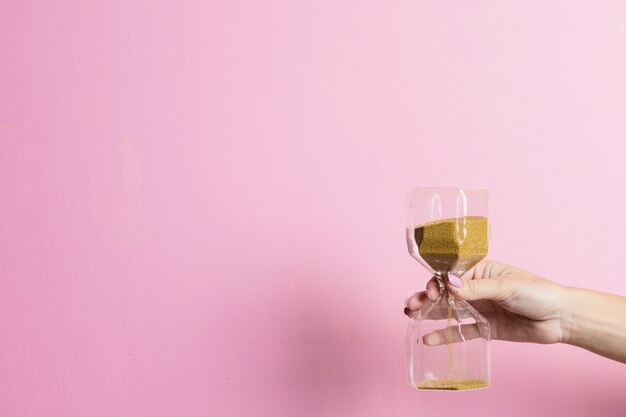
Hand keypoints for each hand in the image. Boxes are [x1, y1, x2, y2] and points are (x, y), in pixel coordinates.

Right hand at [404, 260, 565, 343]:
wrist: (561, 318)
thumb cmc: (538, 292)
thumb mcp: (505, 286)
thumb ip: (475, 288)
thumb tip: (448, 284)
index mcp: (481, 270)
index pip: (451, 275)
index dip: (437, 282)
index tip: (431, 292)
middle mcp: (476, 288)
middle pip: (445, 293)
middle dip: (425, 297)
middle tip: (410, 305)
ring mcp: (479, 308)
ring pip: (448, 311)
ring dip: (429, 313)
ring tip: (409, 315)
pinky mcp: (485, 328)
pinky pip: (461, 331)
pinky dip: (444, 335)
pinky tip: (428, 339)